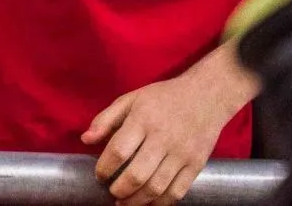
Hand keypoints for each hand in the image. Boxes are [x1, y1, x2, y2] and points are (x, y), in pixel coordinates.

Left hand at [83, 49, 251, 204]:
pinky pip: (178, 192)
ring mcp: (182, 154)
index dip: (104, 168)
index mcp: (142, 120)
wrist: (206, 96)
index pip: (118, 151)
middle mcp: (163, 138)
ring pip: (157, 188)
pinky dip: (161, 203)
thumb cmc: (163, 97)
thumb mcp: (131, 99)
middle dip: (120, 190)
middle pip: (137, 174)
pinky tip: (149, 204)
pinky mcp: (197, 165)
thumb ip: (105, 119)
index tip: (99, 175)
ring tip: (125, 203)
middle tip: (112, 192)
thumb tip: (85, 140)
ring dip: (138, 201)